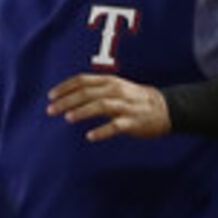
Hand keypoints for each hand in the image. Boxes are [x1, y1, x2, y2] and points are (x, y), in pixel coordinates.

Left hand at [47, 74, 168, 142]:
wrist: (167, 108)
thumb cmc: (135, 99)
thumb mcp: (117, 87)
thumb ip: (96, 89)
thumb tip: (69, 95)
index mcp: (110, 82)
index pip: (83, 81)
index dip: (65, 87)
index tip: (50, 96)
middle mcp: (117, 91)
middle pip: (87, 93)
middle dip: (67, 101)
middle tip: (51, 110)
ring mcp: (125, 106)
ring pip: (100, 106)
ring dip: (82, 111)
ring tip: (67, 118)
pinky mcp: (133, 122)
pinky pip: (116, 126)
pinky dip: (102, 131)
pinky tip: (90, 136)